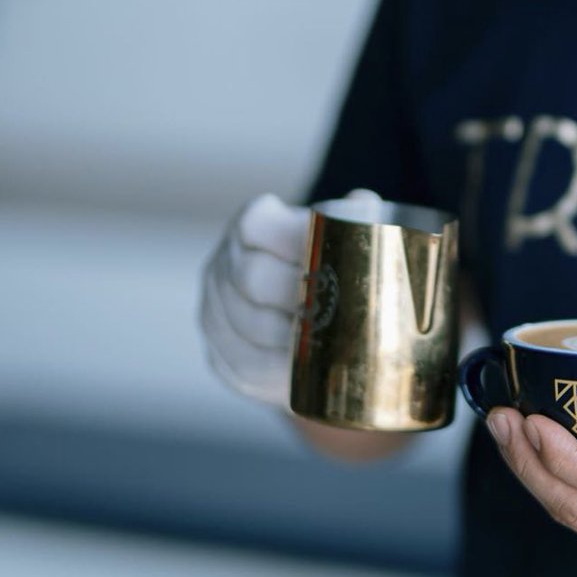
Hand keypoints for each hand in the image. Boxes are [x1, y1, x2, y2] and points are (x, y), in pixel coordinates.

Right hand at [198, 188, 379, 404]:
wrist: (306, 317)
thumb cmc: (327, 267)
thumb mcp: (341, 236)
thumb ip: (354, 216)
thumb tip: (362, 204)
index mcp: (250, 226)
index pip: (257, 223)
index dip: (290, 239)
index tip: (327, 259)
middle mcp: (223, 264)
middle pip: (251, 278)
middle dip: (296, 295)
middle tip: (333, 308)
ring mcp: (213, 310)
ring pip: (245, 326)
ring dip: (287, 338)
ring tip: (324, 343)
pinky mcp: (217, 355)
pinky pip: (241, 366)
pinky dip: (275, 372)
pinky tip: (304, 371)